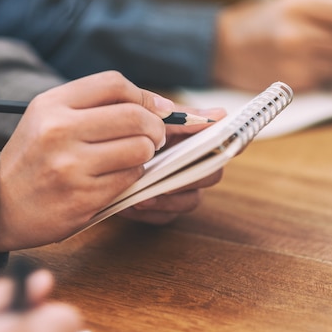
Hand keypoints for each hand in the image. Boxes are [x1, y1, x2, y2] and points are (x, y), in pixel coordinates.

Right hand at [0, 71, 175, 250]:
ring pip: (139, 149)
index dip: (144, 96)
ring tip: (133, 157)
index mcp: (51, 105)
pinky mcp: (83, 197)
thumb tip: (160, 105)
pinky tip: (116, 176)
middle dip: (155, 127)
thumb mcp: (49, 117)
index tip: (155, 109)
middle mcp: (59, 131)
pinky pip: (130, 178)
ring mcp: (71, 166)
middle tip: (155, 137)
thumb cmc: (34, 156)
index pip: (114, 84)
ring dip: (145, 154)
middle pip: (134, 116)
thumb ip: (96, 105)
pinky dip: (132, 176)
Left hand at [119, 106, 225, 224]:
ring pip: (191, 200)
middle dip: (193, 176)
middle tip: (171, 176)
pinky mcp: (163, 210)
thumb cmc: (128, 132)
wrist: (97, 154)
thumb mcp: (150, 120)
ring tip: (143, 195)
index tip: (231, 144)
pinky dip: (149, 211)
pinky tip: (131, 204)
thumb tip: (220, 114)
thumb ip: (182, 118)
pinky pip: (166, 217)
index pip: (226, 143)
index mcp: (195, 140)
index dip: (234, 144)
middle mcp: (194, 166)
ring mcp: (181, 190)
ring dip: (168, 199)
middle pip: (212, 174)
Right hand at [213, 0, 331, 90]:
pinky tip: (311, 63)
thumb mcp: (291, 0)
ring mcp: (295, 63)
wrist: (220, 49)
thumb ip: (330, 4)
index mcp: (298, 6)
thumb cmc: (260, 21)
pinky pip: (330, 79)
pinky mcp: (293, 84)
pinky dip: (328, 72)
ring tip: (331, 51)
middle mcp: (297, 35)